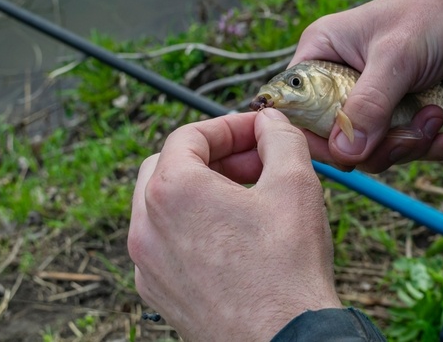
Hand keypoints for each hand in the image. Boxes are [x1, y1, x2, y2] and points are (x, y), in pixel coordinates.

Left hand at [128, 108, 339, 339]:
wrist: (283, 340)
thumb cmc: (288, 268)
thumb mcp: (296, 184)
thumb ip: (281, 138)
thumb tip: (271, 123)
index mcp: (173, 191)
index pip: (190, 136)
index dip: (231, 126)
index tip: (260, 132)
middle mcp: (146, 226)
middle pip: (168, 167)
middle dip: (212, 157)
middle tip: (255, 164)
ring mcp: (146, 264)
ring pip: (162, 207)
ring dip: (202, 193)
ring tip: (248, 202)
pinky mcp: (157, 293)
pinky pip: (166, 245)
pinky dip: (194, 229)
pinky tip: (236, 241)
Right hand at [291, 0, 442, 172]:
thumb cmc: (432, 17)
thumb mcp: (397, 58)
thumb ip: (369, 105)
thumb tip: (346, 153)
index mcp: (322, 54)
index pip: (298, 111)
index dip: (320, 139)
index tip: (352, 154)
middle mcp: (341, 80)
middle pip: (341, 140)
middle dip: (382, 144)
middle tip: (417, 127)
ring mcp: (374, 100)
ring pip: (376, 149)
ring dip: (413, 142)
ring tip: (439, 116)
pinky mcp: (404, 113)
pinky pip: (407, 147)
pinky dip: (433, 146)